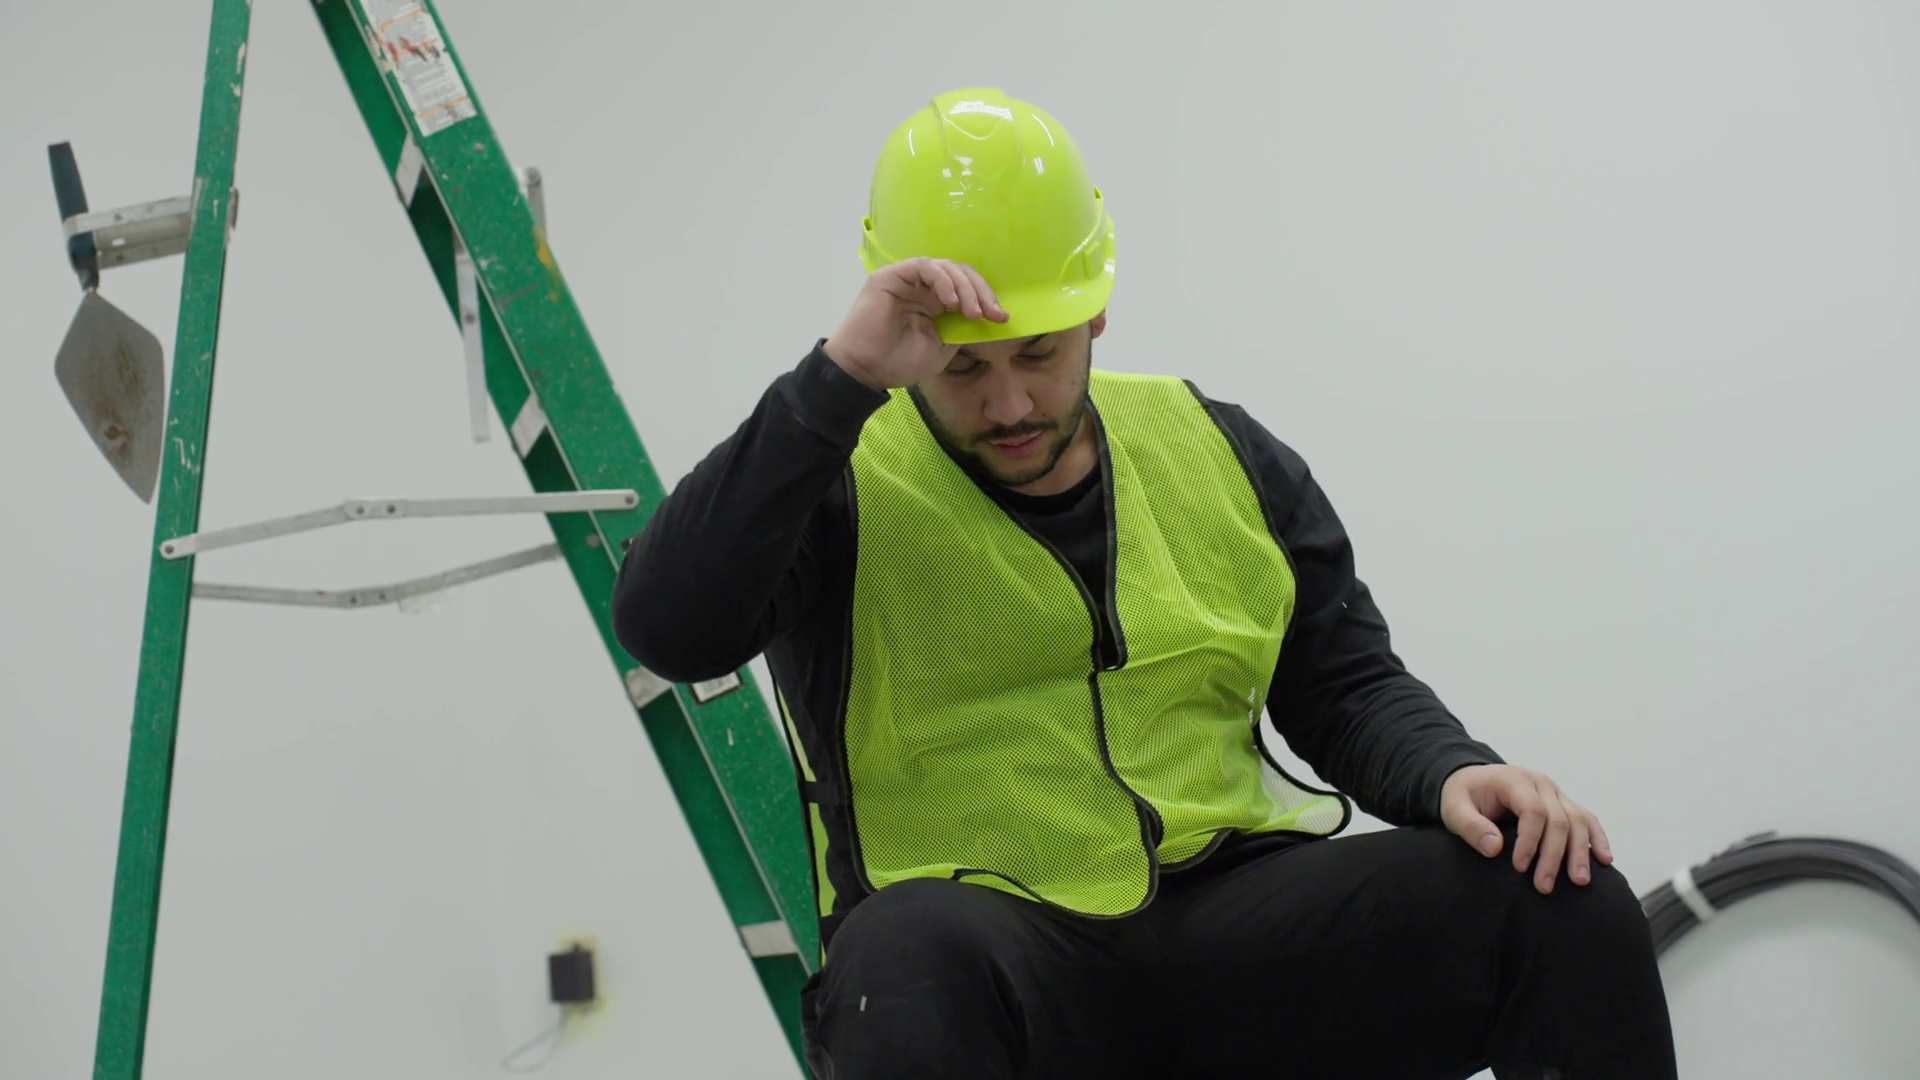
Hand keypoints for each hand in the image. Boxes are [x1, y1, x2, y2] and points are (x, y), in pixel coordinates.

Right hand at [822, 257, 1007, 390]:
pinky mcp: (892, 276)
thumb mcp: (942, 349)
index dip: (986, 299)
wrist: (865, 370)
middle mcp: (923, 288)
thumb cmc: (898, 363)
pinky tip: (950, 302)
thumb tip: (987, 317)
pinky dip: (943, 280)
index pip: (966, 288)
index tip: (1001, 319)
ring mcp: (908, 280)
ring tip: (972, 312)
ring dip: (965, 288)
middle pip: (960, 273)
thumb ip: (960, 329)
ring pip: (946, 267)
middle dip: (981, 292)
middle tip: (991, 314)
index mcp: (934, 303)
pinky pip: (925, 267)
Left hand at [1439, 764, 1613, 893]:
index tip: (1519, 868)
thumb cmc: (1462, 797)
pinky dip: (1597, 838)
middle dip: (1554, 855)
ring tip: (1579, 881)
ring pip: (1578, 820)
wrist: (1471, 781)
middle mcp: (1541, 784)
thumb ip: (1471, 826)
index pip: (1533, 811)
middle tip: (1544, 887)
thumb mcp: (1454, 809)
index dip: (1530, 841)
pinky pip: (1587, 819)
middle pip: (1559, 819)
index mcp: (1515, 780)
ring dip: (1581, 852)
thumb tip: (1495, 848)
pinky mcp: (1563, 804)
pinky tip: (1605, 860)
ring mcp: (1556, 793)